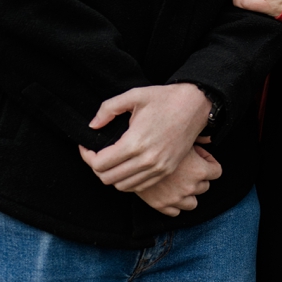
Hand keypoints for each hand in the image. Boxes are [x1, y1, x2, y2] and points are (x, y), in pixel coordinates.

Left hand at [78, 83, 210, 192]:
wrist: (195, 105)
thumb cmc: (165, 98)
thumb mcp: (134, 95)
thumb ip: (108, 109)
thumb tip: (92, 126)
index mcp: (135, 142)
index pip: (99, 164)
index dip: (87, 156)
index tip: (86, 147)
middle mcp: (147, 160)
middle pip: (108, 179)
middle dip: (96, 167)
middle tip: (96, 154)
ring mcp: (158, 168)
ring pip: (122, 186)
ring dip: (111, 176)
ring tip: (110, 160)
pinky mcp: (166, 170)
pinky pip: (139, 186)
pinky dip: (127, 180)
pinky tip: (126, 165)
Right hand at [134, 145, 222, 215]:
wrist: (132, 154)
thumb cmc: (160, 141)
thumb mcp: (182, 137)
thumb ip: (199, 139)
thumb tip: (210, 139)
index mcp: (199, 170)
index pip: (217, 171)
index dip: (209, 162)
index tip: (200, 157)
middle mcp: (190, 187)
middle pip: (205, 186)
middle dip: (198, 177)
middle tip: (187, 167)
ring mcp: (176, 198)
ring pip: (192, 203)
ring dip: (188, 194)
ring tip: (180, 182)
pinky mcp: (160, 205)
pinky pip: (175, 212)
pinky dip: (175, 204)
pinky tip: (169, 191)